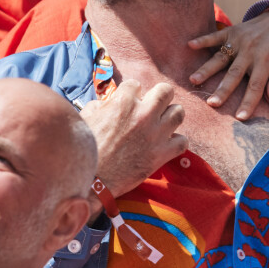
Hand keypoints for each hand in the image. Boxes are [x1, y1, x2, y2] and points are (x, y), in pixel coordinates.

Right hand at [81, 80, 186, 214]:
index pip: (136, 85)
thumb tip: (107, 103)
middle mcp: (143, 114)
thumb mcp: (86, 118)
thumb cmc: (85, 149)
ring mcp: (155, 133)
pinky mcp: (162, 154)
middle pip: (166, 91)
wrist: (90, 182)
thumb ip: (100, 105)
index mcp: (123, 102)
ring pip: (179, 113)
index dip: (132, 94)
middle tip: (153, 107)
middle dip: (160, 96)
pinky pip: (183, 141)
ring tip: (162, 124)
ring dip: (171, 117)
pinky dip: (177, 142)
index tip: (129, 103)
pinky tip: (166, 144)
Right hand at [188, 12, 268, 119]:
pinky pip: (216, 36)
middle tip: (212, 103)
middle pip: (234, 74)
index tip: (240, 118)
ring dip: (207, 69)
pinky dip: (203, 40)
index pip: (256, 86)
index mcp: (266, 61)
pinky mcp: (232, 31)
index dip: (248, 102)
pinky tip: (190, 45)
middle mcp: (250, 51)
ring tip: (194, 80)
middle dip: (223, 90)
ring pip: (221, 57)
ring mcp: (239, 41)